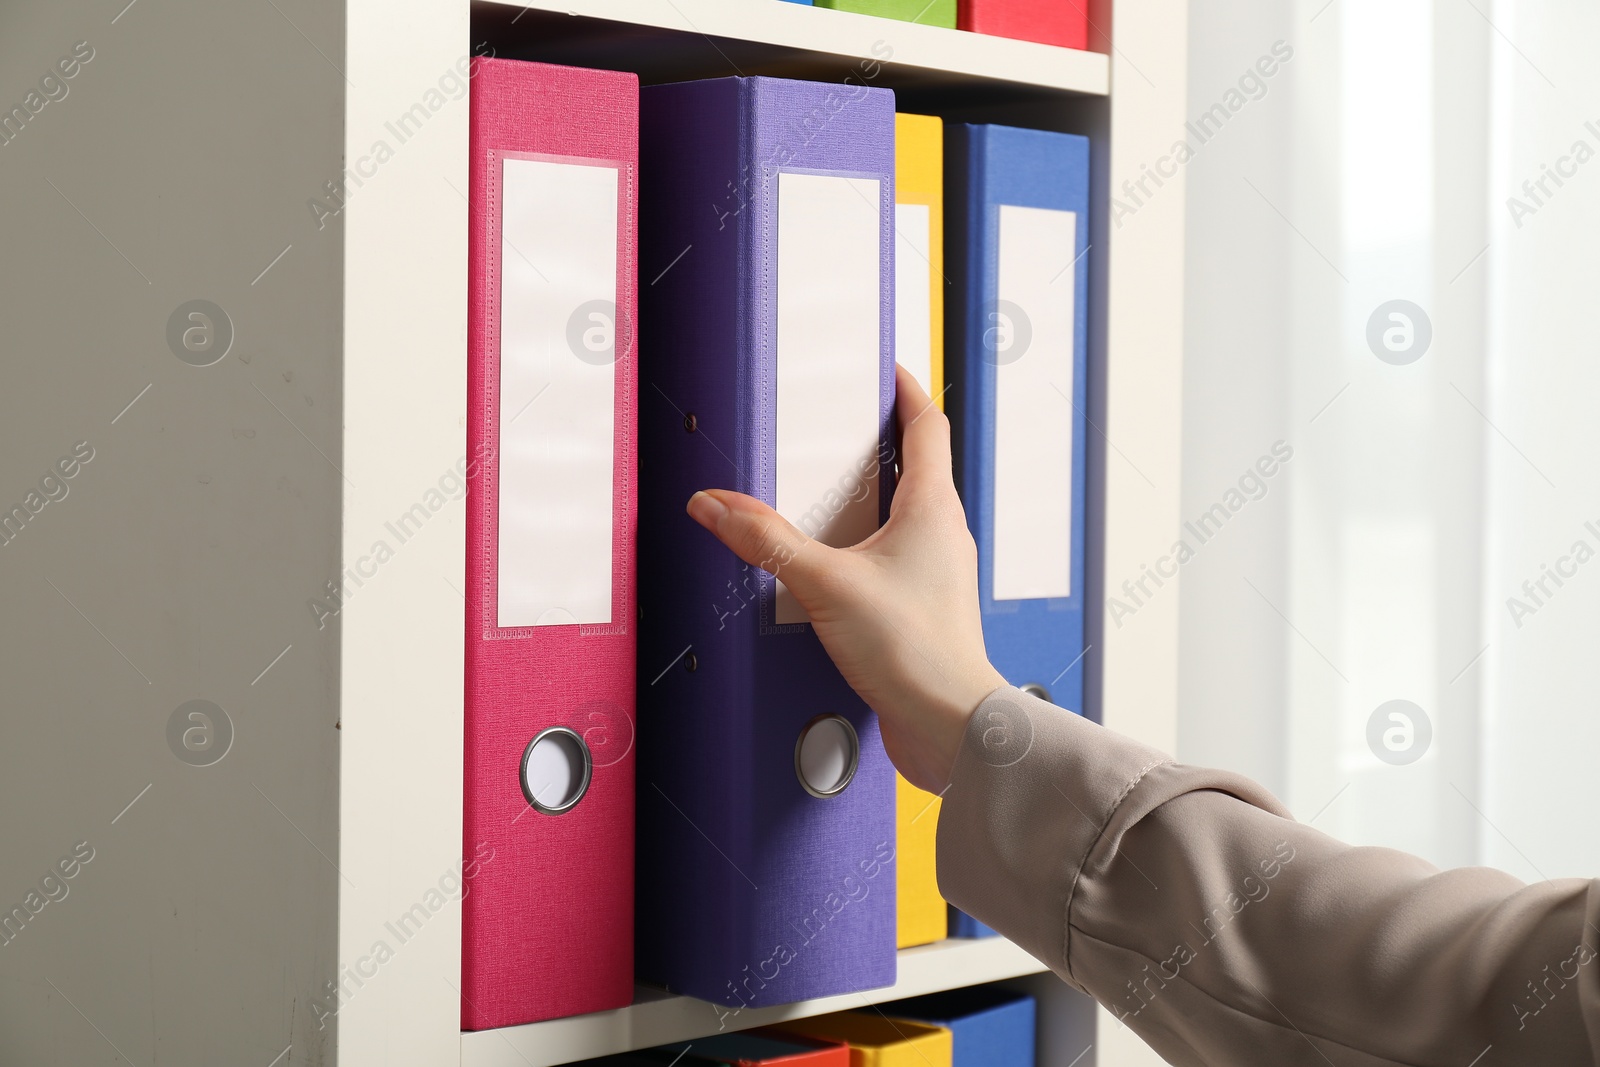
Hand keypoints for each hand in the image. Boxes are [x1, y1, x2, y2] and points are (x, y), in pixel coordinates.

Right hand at [685, 363, 1006, 792]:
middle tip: (844, 425)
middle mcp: (943, 535)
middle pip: (917, 468)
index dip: (906, 391)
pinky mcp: (923, 611)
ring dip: (871, 500)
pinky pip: (893, 563)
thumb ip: (767, 541)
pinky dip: (863, 551)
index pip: (928, 426)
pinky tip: (830, 569)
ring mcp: (936, 574)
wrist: (952, 726)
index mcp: (934, 508)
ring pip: (905, 518)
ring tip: (826, 493)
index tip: (886, 370)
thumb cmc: (918, 655)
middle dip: (880, 443)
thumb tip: (718, 506)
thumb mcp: (826, 585)